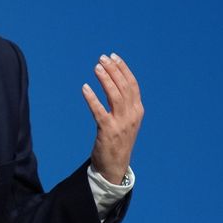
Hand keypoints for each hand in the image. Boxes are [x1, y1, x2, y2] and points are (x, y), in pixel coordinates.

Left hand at [82, 53, 143, 184]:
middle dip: (113, 70)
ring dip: (105, 80)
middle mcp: (132, 115)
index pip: (132, 84)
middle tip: (102, 58)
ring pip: (114, 96)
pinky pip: (99, 111)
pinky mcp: (108, 131)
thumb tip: (114, 80)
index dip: (123, 69)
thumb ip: (124, 103)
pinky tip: (85, 88)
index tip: (113, 56)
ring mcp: (121, 123)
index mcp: (137, 111)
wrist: (115, 165)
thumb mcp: (126, 119)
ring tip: (96, 68)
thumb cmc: (118, 139)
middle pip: (123, 87)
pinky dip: (92, 98)